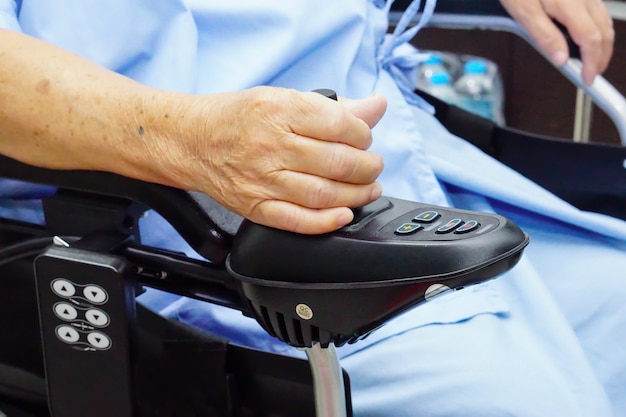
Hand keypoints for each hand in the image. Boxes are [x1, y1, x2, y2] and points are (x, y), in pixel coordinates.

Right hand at [160, 87, 386, 234]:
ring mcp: (262, 179)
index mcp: (280, 110)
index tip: (365, 139)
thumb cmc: (238, 118)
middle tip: (373, 166)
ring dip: (356, 195)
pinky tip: (344, 214)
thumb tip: (376, 106)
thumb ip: (333, 106)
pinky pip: (297, 220)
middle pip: (337, 161)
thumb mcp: (283, 98)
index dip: (363, 135)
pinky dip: (326, 221)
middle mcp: (271, 145)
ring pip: (323, 193)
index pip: (340, 125)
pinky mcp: (255, 206)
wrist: (191, 141)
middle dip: (368, 167)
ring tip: (368, 188)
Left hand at [499, 0, 613, 84]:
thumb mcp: (523, 12)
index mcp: (569, 4)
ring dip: (602, 42)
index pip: (591, 40)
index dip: (593, 62)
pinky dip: (597, 27)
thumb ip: (544, 36)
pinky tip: (585, 36)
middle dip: (602, 55)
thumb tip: (562, 59)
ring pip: (604, 19)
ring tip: (591, 60)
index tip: (588, 79)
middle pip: (604, 30)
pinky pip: (596, 10)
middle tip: (592, 74)